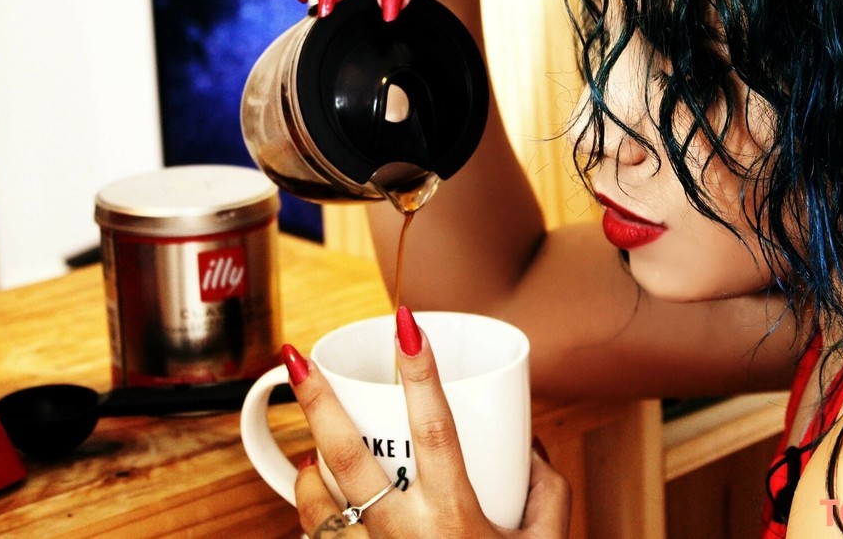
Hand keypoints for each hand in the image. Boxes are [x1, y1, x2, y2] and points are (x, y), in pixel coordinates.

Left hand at [281, 310, 570, 537]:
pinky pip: (315, 538)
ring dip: (306, 460)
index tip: (407, 324)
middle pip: (349, 459)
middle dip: (317, 402)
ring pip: (317, 500)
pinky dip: (310, 508)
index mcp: (455, 519)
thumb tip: (526, 443)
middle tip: (295, 358)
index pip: (434, 431)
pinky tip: (316, 492)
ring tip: (306, 435)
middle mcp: (404, 537)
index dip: (420, 374)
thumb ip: (547, 488)